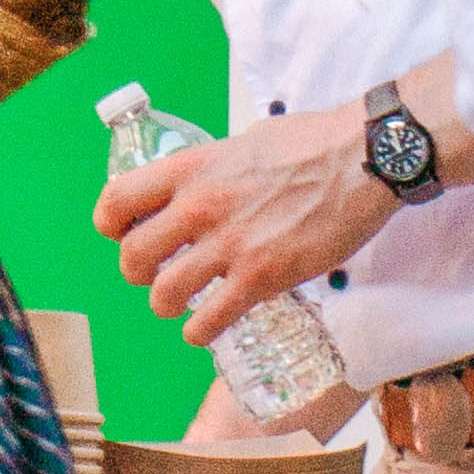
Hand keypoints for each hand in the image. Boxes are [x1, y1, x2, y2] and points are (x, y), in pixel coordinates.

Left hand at [99, 97, 373, 347]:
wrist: (362, 160)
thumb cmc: (312, 143)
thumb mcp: (244, 142)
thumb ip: (214, 170)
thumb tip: (204, 188)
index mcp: (192, 168)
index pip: (117, 200)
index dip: (111, 225)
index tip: (123, 233)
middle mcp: (200, 206)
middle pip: (132, 256)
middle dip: (138, 273)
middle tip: (155, 275)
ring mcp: (229, 245)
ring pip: (163, 295)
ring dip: (167, 305)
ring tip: (182, 304)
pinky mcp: (261, 277)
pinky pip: (209, 321)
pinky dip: (201, 331)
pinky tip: (208, 326)